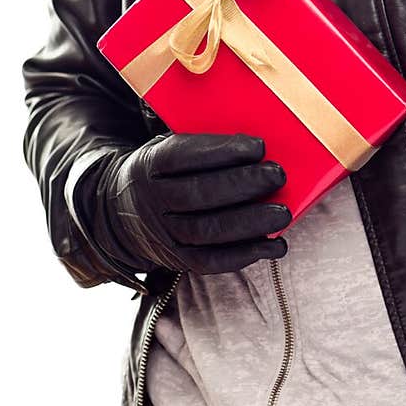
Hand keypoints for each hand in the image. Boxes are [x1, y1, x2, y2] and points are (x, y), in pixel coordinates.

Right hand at [89, 132, 290, 274]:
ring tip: (281, 213)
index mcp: (151, 164)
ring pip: (207, 231)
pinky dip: (246, 254)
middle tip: (277, 174)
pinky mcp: (178, 259)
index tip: (259, 146)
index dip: (222, 151)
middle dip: (242, 184)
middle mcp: (154, 200)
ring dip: (250, 223)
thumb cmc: (165, 172)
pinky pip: (212, 261)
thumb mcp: (168, 147)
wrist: (124, 210)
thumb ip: (202, 144)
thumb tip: (256, 145)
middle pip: (198, 194)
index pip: (183, 156)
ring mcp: (165, 233)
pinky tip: (274, 245)